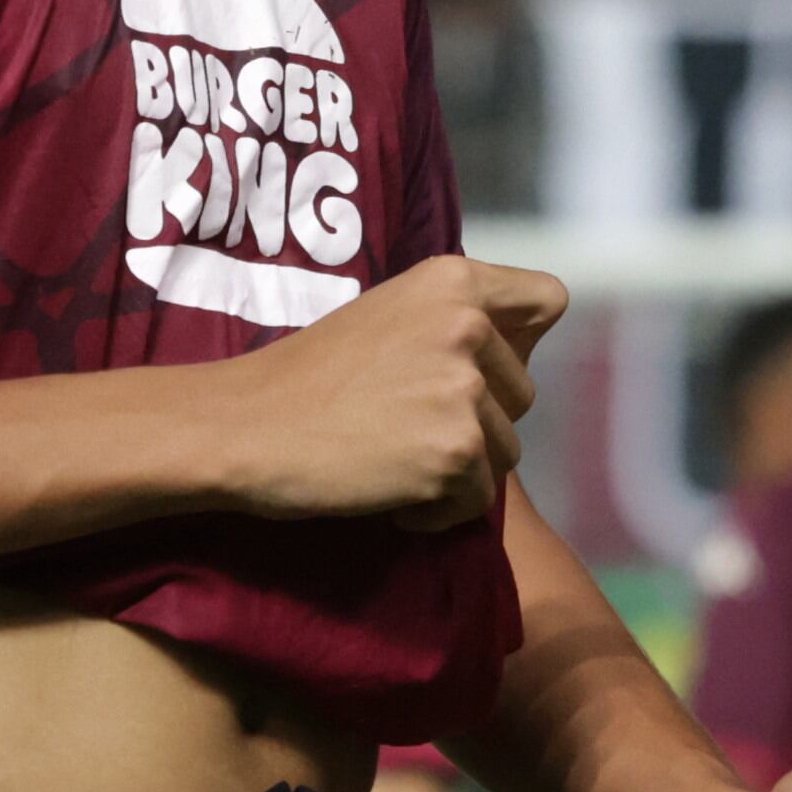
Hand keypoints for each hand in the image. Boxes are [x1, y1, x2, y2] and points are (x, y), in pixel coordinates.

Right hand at [225, 256, 567, 527]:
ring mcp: (464, 389)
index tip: (478, 370)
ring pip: (505, 452)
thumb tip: (519, 352)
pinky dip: (436, 511)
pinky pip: (476, 501)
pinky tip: (386, 491)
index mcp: (455, 280)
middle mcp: (470, 325)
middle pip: (523, 394)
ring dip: (456, 469)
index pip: (548, 300)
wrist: (243, 427)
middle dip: (477, 420)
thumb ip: (454, 321)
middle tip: (404, 425)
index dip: (521, 343)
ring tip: (391, 457)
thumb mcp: (390, 314)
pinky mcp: (456, 452)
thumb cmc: (307, 378)